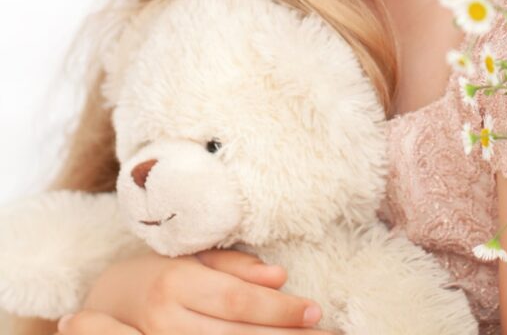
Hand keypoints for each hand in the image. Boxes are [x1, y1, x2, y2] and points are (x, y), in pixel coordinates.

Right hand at [58, 246, 335, 334]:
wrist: (103, 303)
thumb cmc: (157, 273)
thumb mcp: (191, 257)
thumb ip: (235, 265)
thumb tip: (279, 275)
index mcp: (177, 281)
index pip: (237, 300)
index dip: (278, 309)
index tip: (315, 311)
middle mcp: (166, 318)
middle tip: (326, 333)